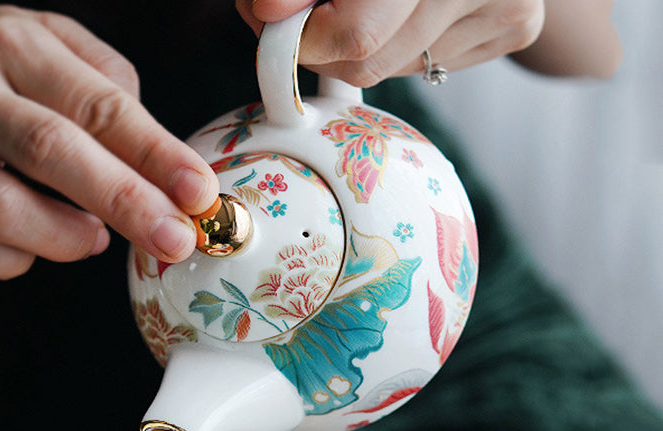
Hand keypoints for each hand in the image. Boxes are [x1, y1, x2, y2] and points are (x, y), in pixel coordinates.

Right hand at [0, 6, 218, 277]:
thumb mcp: (33, 49)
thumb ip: (102, 83)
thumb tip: (158, 156)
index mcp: (5, 42)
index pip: (96, 104)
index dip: (155, 154)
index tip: (198, 192)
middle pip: (53, 152)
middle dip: (125, 202)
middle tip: (173, 240)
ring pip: (3, 213)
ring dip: (63, 238)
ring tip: (91, 238)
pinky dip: (12, 262)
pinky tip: (27, 246)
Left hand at [236, 0, 544, 85]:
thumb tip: (269, 13)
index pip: (356, 35)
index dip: (303, 35)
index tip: (270, 15)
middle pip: (369, 62)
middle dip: (322, 44)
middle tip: (302, 10)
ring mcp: (508, 3)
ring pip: (394, 68)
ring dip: (360, 44)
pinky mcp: (518, 25)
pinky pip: (431, 65)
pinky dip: (402, 42)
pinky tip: (408, 4)